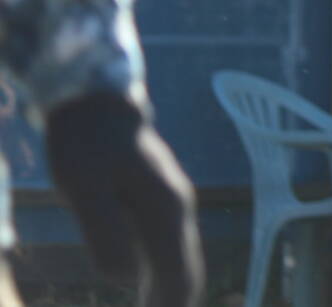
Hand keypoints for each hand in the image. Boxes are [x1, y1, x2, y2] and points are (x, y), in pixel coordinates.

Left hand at [46, 92, 203, 306]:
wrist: (96, 104)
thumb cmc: (85, 144)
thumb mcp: (84, 188)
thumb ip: (105, 231)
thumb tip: (125, 278)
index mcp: (165, 211)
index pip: (178, 276)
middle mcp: (178, 211)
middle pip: (188, 274)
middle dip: (174, 304)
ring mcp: (172, 206)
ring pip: (181, 263)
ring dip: (169, 295)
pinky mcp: (159, 204)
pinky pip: (169, 251)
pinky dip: (162, 278)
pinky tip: (144, 291)